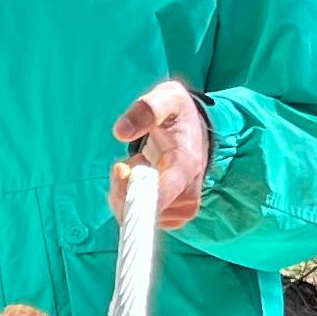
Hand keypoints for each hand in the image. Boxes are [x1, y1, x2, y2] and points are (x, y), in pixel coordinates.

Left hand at [112, 80, 213, 229]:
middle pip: (141, 210)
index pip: (159, 197)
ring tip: (144, 163)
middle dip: (123, 186)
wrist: (196, 131)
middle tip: (128, 159)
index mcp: (186, 167)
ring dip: (128, 190)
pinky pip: (140, 216)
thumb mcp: (167, 97)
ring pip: (136, 214)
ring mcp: (182, 210)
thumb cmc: (178, 113)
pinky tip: (146, 177)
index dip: (133, 196)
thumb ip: (146, 109)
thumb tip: (121, 132)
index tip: (120, 169)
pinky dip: (133, 197)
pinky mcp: (175, 217)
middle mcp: (188, 195)